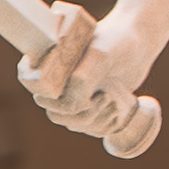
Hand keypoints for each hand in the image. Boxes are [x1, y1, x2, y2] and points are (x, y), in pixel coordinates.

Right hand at [18, 4, 157, 148]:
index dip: (43, 92)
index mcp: (51, 59)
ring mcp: (74, 95)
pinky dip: (105, 124)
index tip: (72, 93)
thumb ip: (84, 77)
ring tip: (114, 100)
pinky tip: (118, 109)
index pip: (29, 79)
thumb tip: (71, 104)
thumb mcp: (102, 54)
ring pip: (74, 123)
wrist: (140, 43)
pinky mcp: (90, 107)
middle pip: (55, 113)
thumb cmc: (118, 41)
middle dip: (81, 113)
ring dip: (96, 119)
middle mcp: (58, 80)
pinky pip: (90, 128)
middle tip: (104, 97)